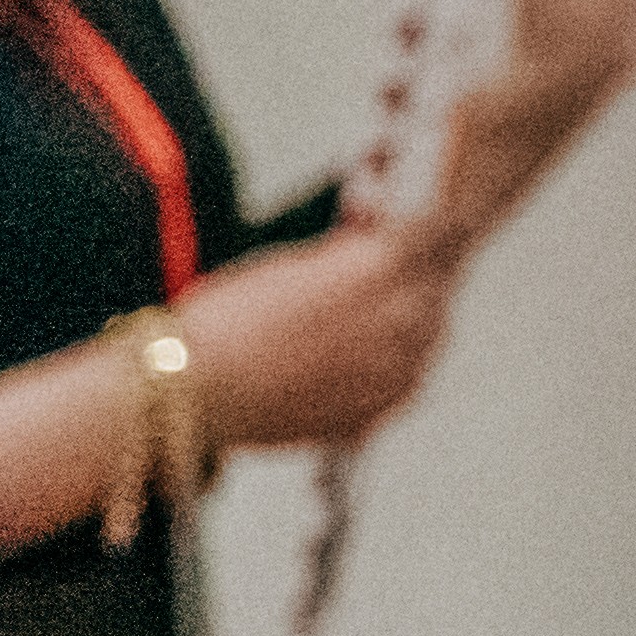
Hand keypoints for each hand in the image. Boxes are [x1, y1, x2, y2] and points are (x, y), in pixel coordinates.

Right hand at [165, 220, 454, 453]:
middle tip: (383, 276)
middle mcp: (407, 315)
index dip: (431, 228)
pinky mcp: (383, 408)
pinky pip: (408, 378)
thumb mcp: (290, 262)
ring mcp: (400, 367)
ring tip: (358, 321)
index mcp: (386, 265)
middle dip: (416, 276)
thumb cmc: (227, 316)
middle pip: (438, 284)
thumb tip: (377, 230)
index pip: (444, 231)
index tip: (425, 226)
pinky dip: (392, 366)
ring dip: (408, 322)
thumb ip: (348, 250)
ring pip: (429, 334)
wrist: (191, 391)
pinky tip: (353, 362)